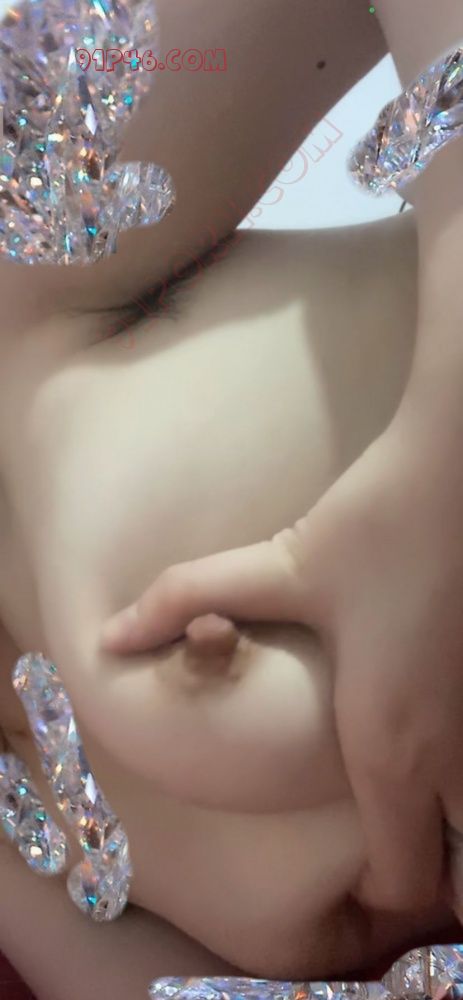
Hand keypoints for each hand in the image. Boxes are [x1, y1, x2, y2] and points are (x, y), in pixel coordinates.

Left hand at [100, 400, 462, 917]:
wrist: (462, 467)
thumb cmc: (376, 522)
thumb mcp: (279, 566)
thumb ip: (184, 600)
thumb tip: (108, 636)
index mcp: (388, 745)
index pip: (402, 883)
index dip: (378, 895)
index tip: (352, 873)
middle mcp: (454, 752)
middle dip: (430, 874)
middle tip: (392, 843)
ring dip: (455, 828)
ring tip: (421, 796)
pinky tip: (439, 727)